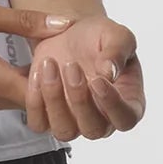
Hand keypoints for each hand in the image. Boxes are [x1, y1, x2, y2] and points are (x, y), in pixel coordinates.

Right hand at [0, 0, 72, 114]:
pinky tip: (36, 59)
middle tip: (79, 59)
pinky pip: (7, 93)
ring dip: (43, 84)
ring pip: (22, 99)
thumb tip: (62, 24)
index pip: (43, 99)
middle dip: (59, 87)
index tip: (78, 59)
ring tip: (62, 56)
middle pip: (36, 103)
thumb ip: (22, 21)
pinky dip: (25, 81)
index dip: (65, 85)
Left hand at [23, 13, 144, 139]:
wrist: (69, 32)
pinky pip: (39, 123)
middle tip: (71, 65)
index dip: (113, 105)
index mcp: (128, 101)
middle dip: (80, 99)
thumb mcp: (115, 34)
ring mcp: (74, 121)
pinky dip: (35, 101)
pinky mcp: (48, 116)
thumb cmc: (98, 37)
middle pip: (93, 129)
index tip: (98, 81)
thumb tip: (110, 71)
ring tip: (49, 64)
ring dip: (54, 99)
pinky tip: (36, 73)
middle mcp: (102, 118)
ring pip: (65, 131)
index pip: (126, 118)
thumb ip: (118, 50)